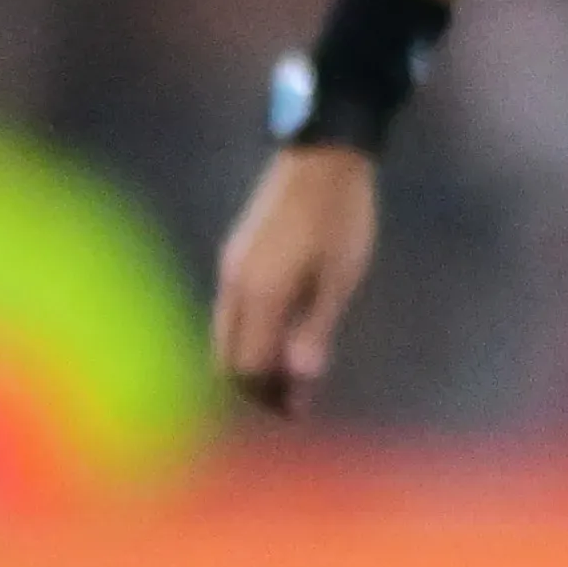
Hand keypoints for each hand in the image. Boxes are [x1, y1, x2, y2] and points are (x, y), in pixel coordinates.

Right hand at [214, 145, 380, 415]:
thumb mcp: (339, 279)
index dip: (268, 395)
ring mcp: (232, 268)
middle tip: (295, 402)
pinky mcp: (238, 254)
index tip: (299, 411)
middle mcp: (234, 285)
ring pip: (227, 334)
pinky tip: (282, 337)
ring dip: (253, 361)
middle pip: (228, 357)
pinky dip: (251, 336)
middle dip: (256, 386)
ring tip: (292, 375)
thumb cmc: (340, 217)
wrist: (322, 155)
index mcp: (258, 295)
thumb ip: (315, 330)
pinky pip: (232, 312)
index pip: (246, 366)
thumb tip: (298, 381)